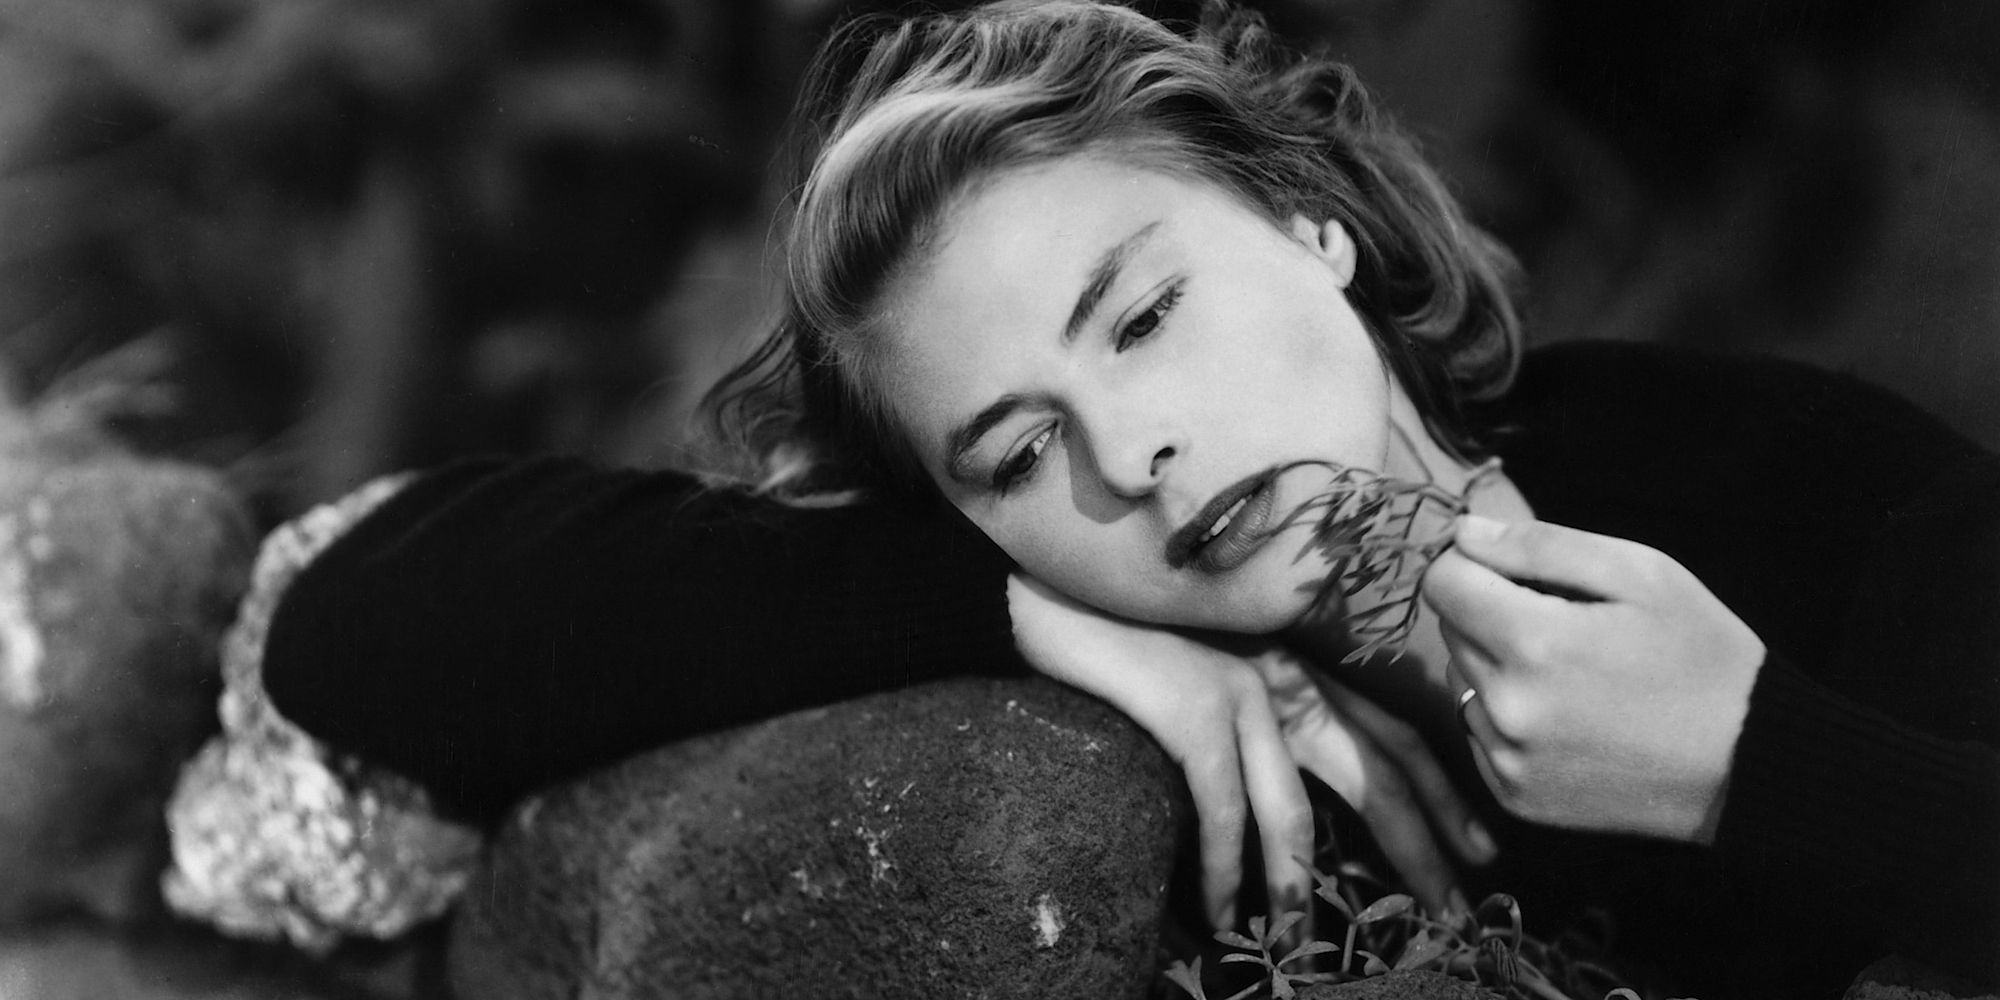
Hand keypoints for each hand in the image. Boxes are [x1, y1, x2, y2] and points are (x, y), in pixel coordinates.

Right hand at [1009, 574, 1495, 926]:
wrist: (1046, 584)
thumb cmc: (1121, 624)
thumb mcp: (1208, 657)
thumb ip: (1253, 705)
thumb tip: (1279, 786)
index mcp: (1296, 660)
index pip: (1393, 729)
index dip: (1443, 792)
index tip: (1479, 849)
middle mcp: (1283, 673)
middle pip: (1377, 772)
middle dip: (1423, 847)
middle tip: (1451, 911)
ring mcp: (1239, 690)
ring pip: (1296, 812)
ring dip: (1298, 890)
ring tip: (1302, 948)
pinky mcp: (1192, 711)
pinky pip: (1223, 811)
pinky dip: (1225, 872)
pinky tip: (1220, 915)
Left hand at [1421, 516, 1766, 842]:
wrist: (1750, 766)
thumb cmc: (1702, 656)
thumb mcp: (1639, 573)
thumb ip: (1539, 545)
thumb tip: (1463, 533)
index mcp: (1533, 643)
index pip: (1442, 582)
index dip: (1475, 565)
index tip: (1518, 572)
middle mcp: (1507, 707)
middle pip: (1451, 630)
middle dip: (1493, 611)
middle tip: (1566, 623)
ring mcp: (1508, 759)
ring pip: (1462, 681)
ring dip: (1497, 665)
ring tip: (1572, 673)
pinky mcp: (1515, 796)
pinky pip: (1479, 733)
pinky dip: (1508, 717)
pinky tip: (1569, 717)